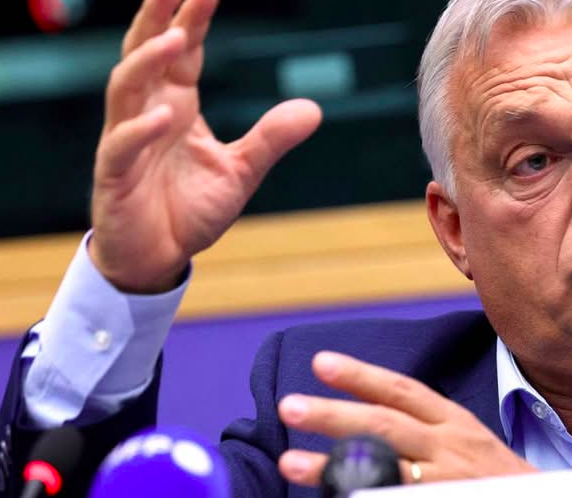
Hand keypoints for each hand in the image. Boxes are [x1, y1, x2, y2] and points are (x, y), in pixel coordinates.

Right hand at [90, 0, 321, 291]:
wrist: (156, 257)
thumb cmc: (188, 209)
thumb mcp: (241, 172)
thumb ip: (271, 139)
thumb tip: (314, 108)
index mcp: (176, 104)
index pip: (184, 49)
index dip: (194, 16)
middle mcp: (147, 112)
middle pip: (146, 51)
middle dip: (158, 15)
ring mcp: (126, 140)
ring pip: (127, 88)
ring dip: (149, 61)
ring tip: (177, 37)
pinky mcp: (114, 174)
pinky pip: (122, 145)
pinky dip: (141, 129)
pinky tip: (165, 116)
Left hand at [277, 352, 536, 485]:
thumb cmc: (500, 480)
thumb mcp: (470, 443)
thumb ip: (427, 431)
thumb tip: (368, 424)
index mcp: (456, 423)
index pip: (404, 391)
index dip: (361, 376)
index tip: (321, 363)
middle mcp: (451, 447)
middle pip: (386, 425)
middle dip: (334, 415)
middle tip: (289, 406)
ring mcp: (449, 481)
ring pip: (385, 466)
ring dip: (335, 465)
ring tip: (292, 463)